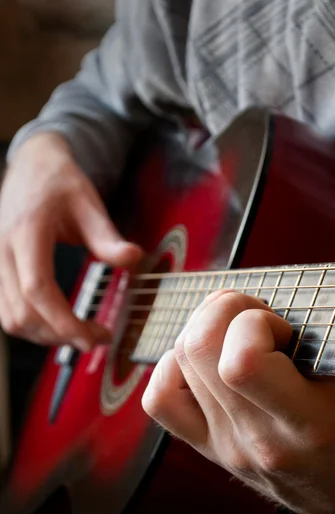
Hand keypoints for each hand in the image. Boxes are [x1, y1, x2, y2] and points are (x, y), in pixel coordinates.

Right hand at [0, 133, 141, 350]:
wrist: (32, 167)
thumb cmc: (60, 182)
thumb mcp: (89, 203)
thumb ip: (108, 236)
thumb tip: (134, 258)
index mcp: (26, 231)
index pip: (37, 288)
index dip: (62, 321)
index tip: (92, 338)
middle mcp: (3, 251)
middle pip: (23, 312)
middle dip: (61, 335)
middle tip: (98, 338)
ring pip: (11, 318)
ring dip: (46, 336)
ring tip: (82, 334)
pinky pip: (7, 311)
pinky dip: (33, 327)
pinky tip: (60, 325)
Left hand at [143, 226, 334, 513]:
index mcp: (306, 421)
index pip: (241, 361)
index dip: (253, 323)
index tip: (280, 326)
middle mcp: (256, 438)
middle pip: (197, 350)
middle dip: (223, 311)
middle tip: (255, 318)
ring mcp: (226, 447)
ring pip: (176, 365)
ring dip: (201, 332)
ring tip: (236, 337)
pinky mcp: (209, 450)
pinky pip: (161, 400)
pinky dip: (174, 367)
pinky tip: (206, 363)